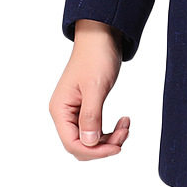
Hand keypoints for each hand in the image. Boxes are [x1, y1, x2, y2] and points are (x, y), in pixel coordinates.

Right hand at [48, 20, 130, 160]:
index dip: (94, 151)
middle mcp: (64, 113)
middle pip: (81, 145)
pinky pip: (96, 129)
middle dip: (104, 145)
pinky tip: (123, 121)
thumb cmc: (96, 56)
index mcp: (61, 109)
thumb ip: (91, 116)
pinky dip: (110, 130)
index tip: (117, 146)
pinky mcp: (86, 107)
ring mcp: (75, 111)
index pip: (72, 144)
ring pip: (90, 139)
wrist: (102, 35)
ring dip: (110, 139)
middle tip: (125, 132)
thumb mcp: (95, 86)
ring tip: (126, 125)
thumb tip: (89, 143)